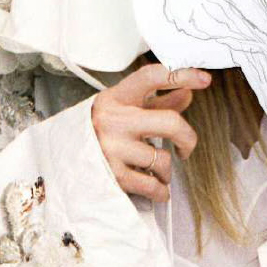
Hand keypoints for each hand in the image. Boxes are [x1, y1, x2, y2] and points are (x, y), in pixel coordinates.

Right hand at [91, 63, 210, 203]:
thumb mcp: (123, 109)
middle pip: (170, 123)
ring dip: (167, 171)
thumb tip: (187, 94)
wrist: (62, 159)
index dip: (182, 75)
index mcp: (117, 98)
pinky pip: (153, 186)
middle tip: (185, 148)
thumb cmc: (99, 131)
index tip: (203, 80)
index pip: (152, 76)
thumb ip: (156, 103)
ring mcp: (113, 149)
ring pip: (163, 159)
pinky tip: (157, 188)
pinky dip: (161, 191)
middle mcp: (115, 120)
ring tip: (156, 171)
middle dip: (188, 139)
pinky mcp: (114, 176)